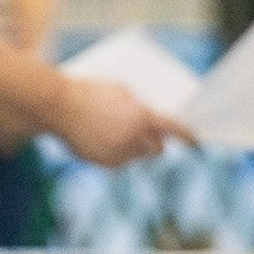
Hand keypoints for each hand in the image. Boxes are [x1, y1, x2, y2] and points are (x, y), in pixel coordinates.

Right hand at [51, 78, 192, 167]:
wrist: (56, 106)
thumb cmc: (88, 92)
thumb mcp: (121, 91)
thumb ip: (139, 108)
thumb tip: (148, 121)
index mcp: (142, 117)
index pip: (175, 130)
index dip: (188, 137)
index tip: (197, 143)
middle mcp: (133, 139)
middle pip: (157, 150)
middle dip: (153, 143)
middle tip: (142, 134)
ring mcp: (117, 153)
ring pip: (135, 156)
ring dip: (131, 148)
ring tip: (110, 131)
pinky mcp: (102, 162)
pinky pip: (117, 161)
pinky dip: (113, 153)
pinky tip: (98, 139)